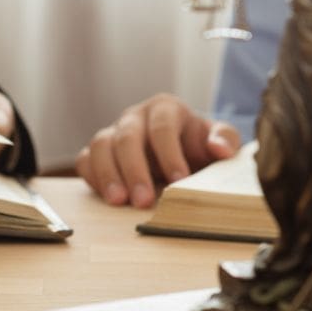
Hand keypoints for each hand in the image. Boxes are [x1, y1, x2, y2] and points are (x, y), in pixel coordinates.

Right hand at [75, 93, 240, 207]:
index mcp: (165, 108)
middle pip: (127, 137)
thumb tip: (219, 148)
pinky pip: (86, 160)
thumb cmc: (198, 146)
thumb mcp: (220, 141)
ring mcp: (113, 133)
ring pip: (101, 146)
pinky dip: (93, 177)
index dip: (170, 155)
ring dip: (108, 175)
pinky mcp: (98, 153)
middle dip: (135, 170)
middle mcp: (135, 117)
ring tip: (119, 202)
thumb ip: (225, 140)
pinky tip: (107, 197)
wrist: (181, 154)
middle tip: (144, 201)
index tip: (179, 181)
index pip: (163, 127)